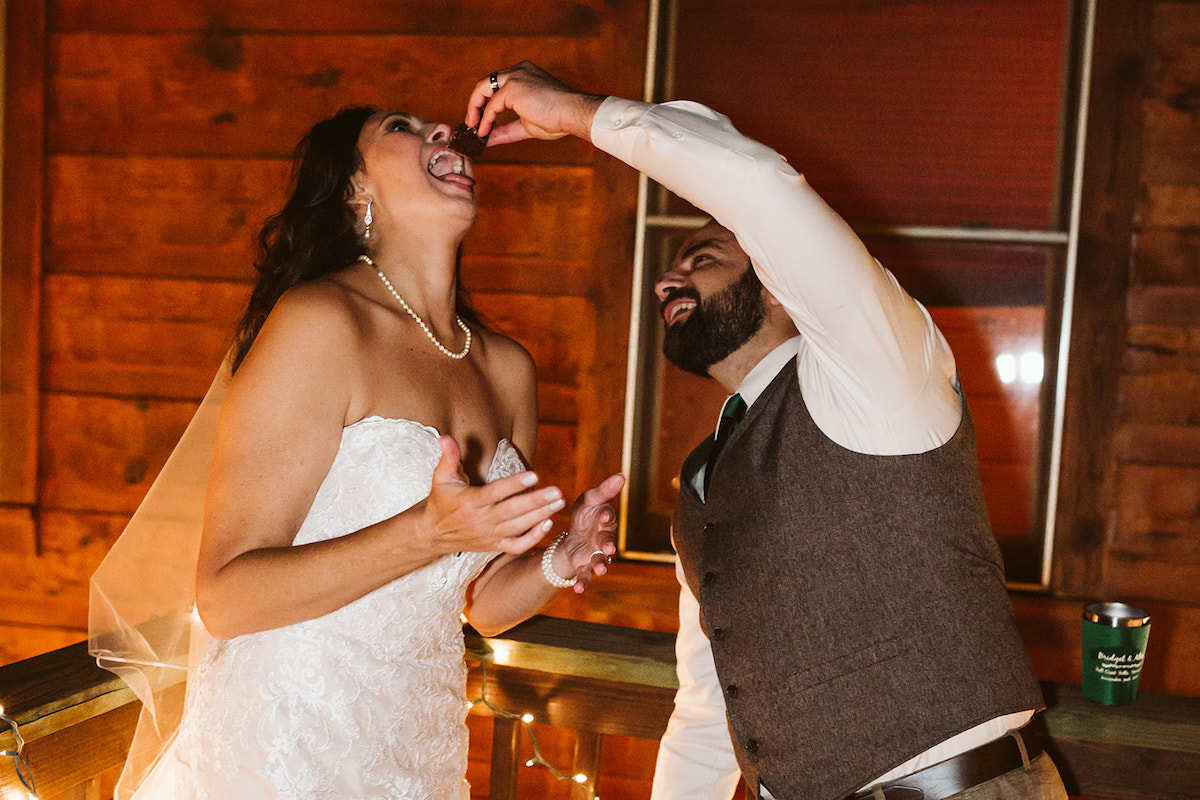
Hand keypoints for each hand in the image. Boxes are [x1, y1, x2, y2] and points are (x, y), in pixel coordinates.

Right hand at [417, 436, 564, 555]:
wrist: (432, 534)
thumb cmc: (441, 501)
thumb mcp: (441, 477)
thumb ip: (449, 457)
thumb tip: (446, 437)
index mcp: (469, 502)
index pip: (495, 493)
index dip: (515, 485)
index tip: (534, 475)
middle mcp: (480, 520)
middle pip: (512, 512)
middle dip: (536, 502)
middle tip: (556, 491)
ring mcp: (488, 535)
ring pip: (518, 528)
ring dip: (540, 516)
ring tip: (558, 503)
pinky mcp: (493, 546)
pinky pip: (516, 546)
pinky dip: (533, 538)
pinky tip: (548, 524)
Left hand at [465, 60, 606, 145]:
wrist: (572, 114)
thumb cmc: (557, 119)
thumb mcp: (525, 125)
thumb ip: (505, 129)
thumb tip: (487, 139)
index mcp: (524, 74)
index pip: (497, 85)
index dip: (486, 103)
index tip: (480, 120)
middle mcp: (518, 71)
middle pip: (486, 83)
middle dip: (475, 104)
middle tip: (470, 123)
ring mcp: (515, 77)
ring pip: (483, 89)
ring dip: (475, 110)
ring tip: (473, 128)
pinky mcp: (513, 87)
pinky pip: (492, 105)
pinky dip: (486, 119)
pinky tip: (484, 131)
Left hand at [554, 473, 625, 592]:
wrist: (574, 536)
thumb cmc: (586, 514)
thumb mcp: (590, 499)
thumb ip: (604, 490)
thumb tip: (622, 475)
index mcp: (605, 521)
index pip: (608, 519)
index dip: (607, 518)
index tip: (604, 517)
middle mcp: (603, 539)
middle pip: (607, 542)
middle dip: (608, 545)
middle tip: (609, 549)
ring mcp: (595, 554)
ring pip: (600, 561)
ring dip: (601, 566)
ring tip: (601, 570)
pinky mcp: (584, 566)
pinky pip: (585, 576)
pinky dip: (583, 583)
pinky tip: (578, 590)